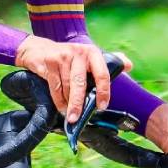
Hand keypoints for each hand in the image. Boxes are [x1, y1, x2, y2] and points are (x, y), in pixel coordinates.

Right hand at [14, 35, 132, 121]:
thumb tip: (128, 65)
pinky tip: (61, 107)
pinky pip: (55, 87)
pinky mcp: (49, 62)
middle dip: (79, 103)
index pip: (102, 74)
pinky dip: (58, 100)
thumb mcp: (89, 55)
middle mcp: (78, 53)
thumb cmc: (69, 56)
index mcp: (92, 52)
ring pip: (67, 87)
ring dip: (68, 104)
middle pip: (80, 83)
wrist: (39, 48)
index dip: (103, 92)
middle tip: (78, 118)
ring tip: (70, 115)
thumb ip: (109, 60)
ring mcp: (62, 57)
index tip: (101, 106)